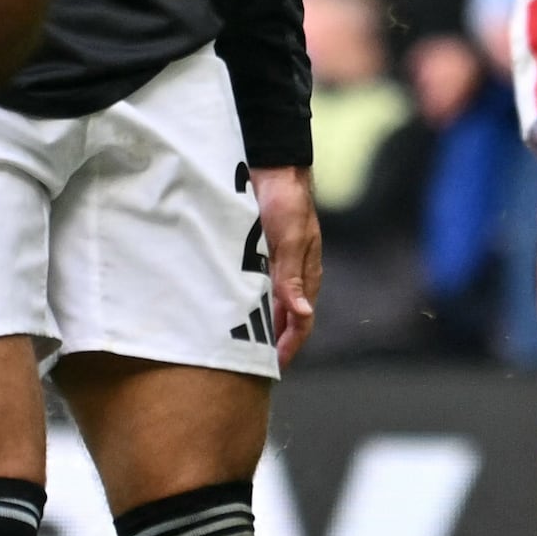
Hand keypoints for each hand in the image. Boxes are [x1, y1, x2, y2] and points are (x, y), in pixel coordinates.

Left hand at [250, 162, 323, 360]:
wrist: (272, 166)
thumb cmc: (286, 200)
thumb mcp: (288, 239)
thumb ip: (292, 277)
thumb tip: (302, 314)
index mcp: (306, 276)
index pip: (301, 323)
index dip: (287, 348)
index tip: (270, 370)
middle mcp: (293, 276)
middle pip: (285, 321)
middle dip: (271, 344)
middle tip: (248, 368)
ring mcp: (277, 266)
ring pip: (269, 307)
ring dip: (257, 326)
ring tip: (237, 347)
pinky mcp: (260, 256)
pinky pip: (255, 289)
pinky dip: (246, 305)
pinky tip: (230, 312)